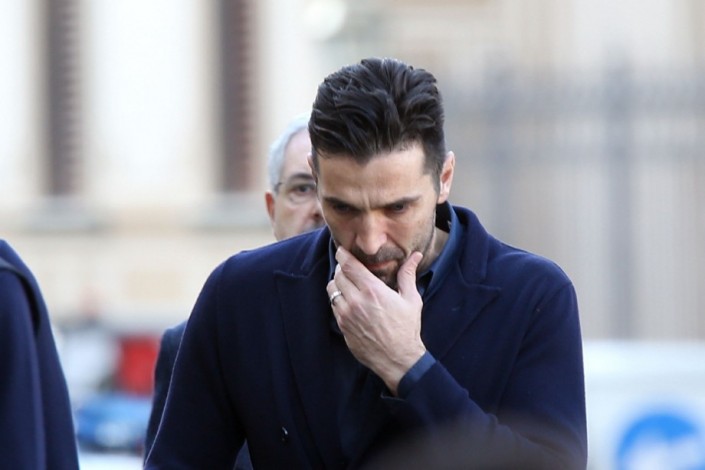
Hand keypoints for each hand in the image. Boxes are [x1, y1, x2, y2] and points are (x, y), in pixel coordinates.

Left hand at [327, 247, 425, 394]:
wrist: (398, 359)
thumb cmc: (407, 329)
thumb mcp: (411, 300)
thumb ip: (408, 275)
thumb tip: (416, 256)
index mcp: (373, 291)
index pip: (349, 265)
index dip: (343, 254)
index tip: (342, 250)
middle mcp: (356, 301)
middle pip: (338, 275)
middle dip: (342, 268)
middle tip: (349, 268)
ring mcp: (347, 315)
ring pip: (332, 289)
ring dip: (337, 283)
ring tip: (347, 284)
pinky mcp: (342, 326)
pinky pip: (333, 305)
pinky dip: (338, 299)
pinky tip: (348, 300)